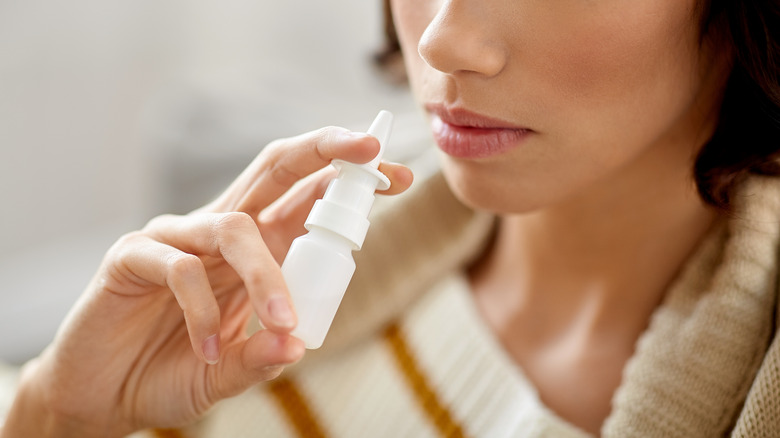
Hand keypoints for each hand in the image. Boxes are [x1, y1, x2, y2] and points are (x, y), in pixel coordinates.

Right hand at [2, 127, 413, 436]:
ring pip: (234, 227)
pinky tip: (210, 349)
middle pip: (274, 168)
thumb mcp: (234, 371)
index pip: (307, 197)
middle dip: (323, 151)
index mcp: (256, 247)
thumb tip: (297, 343)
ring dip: (267, 276)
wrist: (105, 394)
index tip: (399, 175)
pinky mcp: (133, 256)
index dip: (349, 180)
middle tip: (368, 149)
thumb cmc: (174, 371)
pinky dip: (204, 312)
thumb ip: (263, 356)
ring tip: (281, 323)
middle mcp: (220, 230)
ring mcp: (176, 237)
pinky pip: (179, 269)